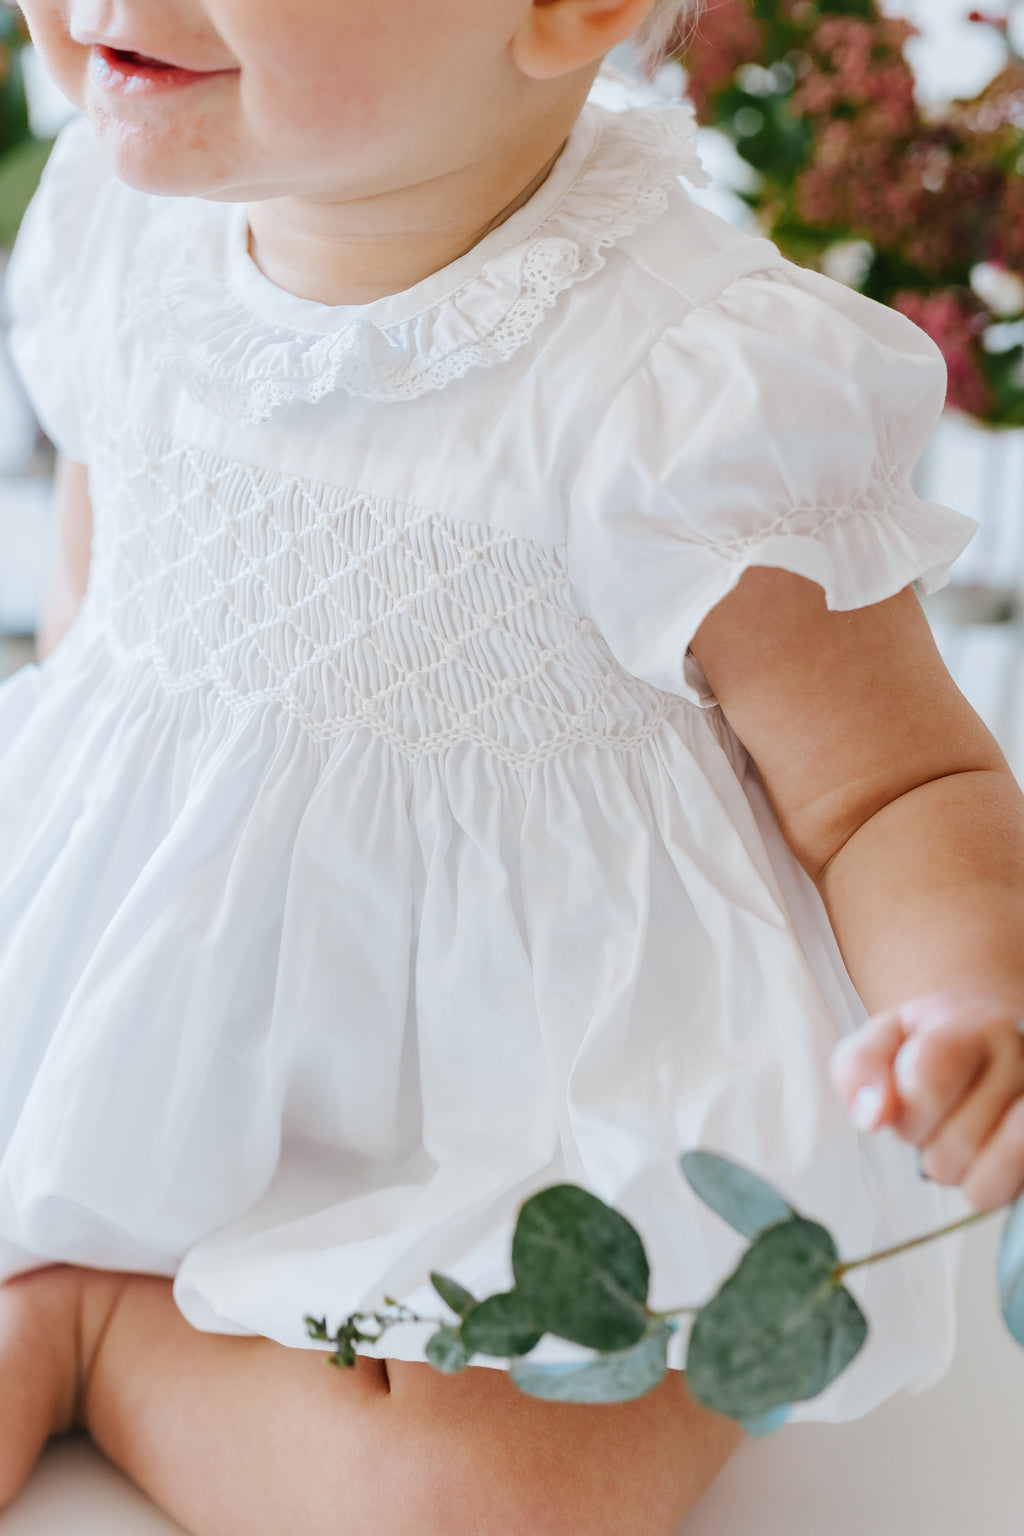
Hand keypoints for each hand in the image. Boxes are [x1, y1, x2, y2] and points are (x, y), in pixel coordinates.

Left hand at [830, 992, 1023, 1209]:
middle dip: (927, 1138)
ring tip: (959, 1133)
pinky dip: (981, 1184)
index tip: (908, 1096)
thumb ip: (860, 1066)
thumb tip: (870, 1117)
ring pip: (983, 1178)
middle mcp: (1023, 1062)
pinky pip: (1001, 1192)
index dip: (907, 1107)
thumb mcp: (887, 1036)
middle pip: (954, 1143)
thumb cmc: (936, 1042)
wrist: (996, 1037)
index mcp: (975, 1027)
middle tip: (938, 1110)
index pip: (927, 1083)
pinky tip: (982, 1154)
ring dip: (955, 1168)